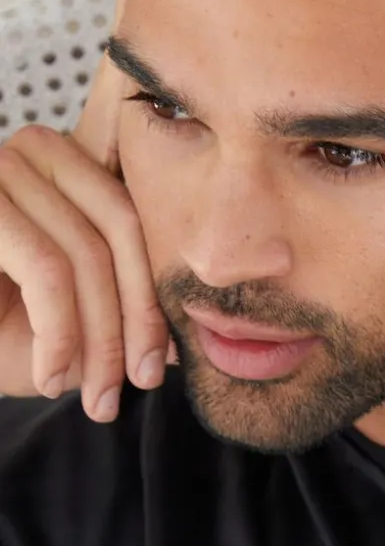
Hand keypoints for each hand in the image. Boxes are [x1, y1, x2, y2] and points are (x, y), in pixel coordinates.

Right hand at [0, 0, 169, 420]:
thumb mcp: (77, 325)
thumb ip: (133, 311)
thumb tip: (204, 331)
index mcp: (70, 163)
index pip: (136, 224)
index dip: (154, 299)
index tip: (161, 365)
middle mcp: (33, 148)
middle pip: (117, 237)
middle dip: (134, 324)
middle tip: (141, 383)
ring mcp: (1, 167)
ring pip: (84, 260)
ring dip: (98, 344)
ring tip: (98, 397)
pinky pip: (46, 274)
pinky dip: (60, 337)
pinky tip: (53, 378)